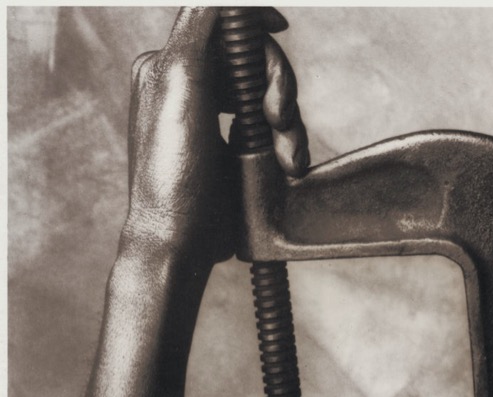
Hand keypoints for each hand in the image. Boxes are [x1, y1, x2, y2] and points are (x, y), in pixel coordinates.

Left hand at [123, 6, 307, 266]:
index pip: (223, 24)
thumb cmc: (173, 176)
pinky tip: (285, 166)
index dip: (254, 26)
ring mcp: (215, 122)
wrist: (179, 242)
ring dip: (288, 125)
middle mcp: (191, 88)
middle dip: (277, 87)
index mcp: (170, 65)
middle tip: (279, 119)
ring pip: (269, 97)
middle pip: (253, 61)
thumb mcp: (180, 83)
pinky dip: (286, 144)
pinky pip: (271, 130)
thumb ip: (200, 26)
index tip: (280, 28)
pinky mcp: (234, 153)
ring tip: (286, 157)